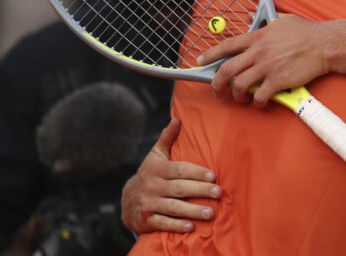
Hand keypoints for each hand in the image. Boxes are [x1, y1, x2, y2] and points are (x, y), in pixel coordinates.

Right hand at [121, 118, 221, 233]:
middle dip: (200, 190)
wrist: (126, 200)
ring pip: (173, 207)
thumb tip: (177, 119)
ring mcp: (149, 203)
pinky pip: (162, 223)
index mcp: (158, 169)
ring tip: (210, 213)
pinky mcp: (146, 219)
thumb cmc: (149, 175)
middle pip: (179, 188)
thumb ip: (167, 138)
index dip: (196, 173)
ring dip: (192, 210)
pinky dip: (176, 225)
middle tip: (218, 192)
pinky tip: (190, 227)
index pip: (180, 170)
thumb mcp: (155, 156)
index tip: (213, 176)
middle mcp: (153, 186)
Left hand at [198, 14, 330, 106]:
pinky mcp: (277, 81)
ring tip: (240, 99)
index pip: (227, 46)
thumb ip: (264, 21)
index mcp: (258, 37)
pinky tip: (260, 102)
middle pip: (227, 69)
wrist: (324, 45)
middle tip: (217, 90)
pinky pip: (259, 96)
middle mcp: (258, 52)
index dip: (210, 54)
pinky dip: (256, 102)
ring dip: (236, 95)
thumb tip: (250, 18)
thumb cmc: (307, 32)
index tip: (200, 61)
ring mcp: (267, 67)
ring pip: (239, 85)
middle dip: (217, 83)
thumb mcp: (283, 20)